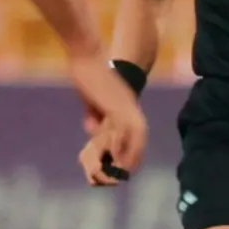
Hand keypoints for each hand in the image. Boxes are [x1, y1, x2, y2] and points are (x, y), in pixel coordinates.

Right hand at [66, 53, 147, 176]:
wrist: (88, 55)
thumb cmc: (89, 76)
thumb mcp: (92, 100)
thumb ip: (94, 115)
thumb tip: (93, 131)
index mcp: (127, 107)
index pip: (137, 133)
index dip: (135, 150)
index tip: (131, 166)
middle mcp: (130, 108)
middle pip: (140, 136)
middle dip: (136, 156)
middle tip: (128, 173)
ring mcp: (125, 106)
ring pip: (134, 135)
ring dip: (130, 153)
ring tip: (124, 170)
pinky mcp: (115, 105)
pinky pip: (120, 128)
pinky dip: (120, 142)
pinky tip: (114, 156)